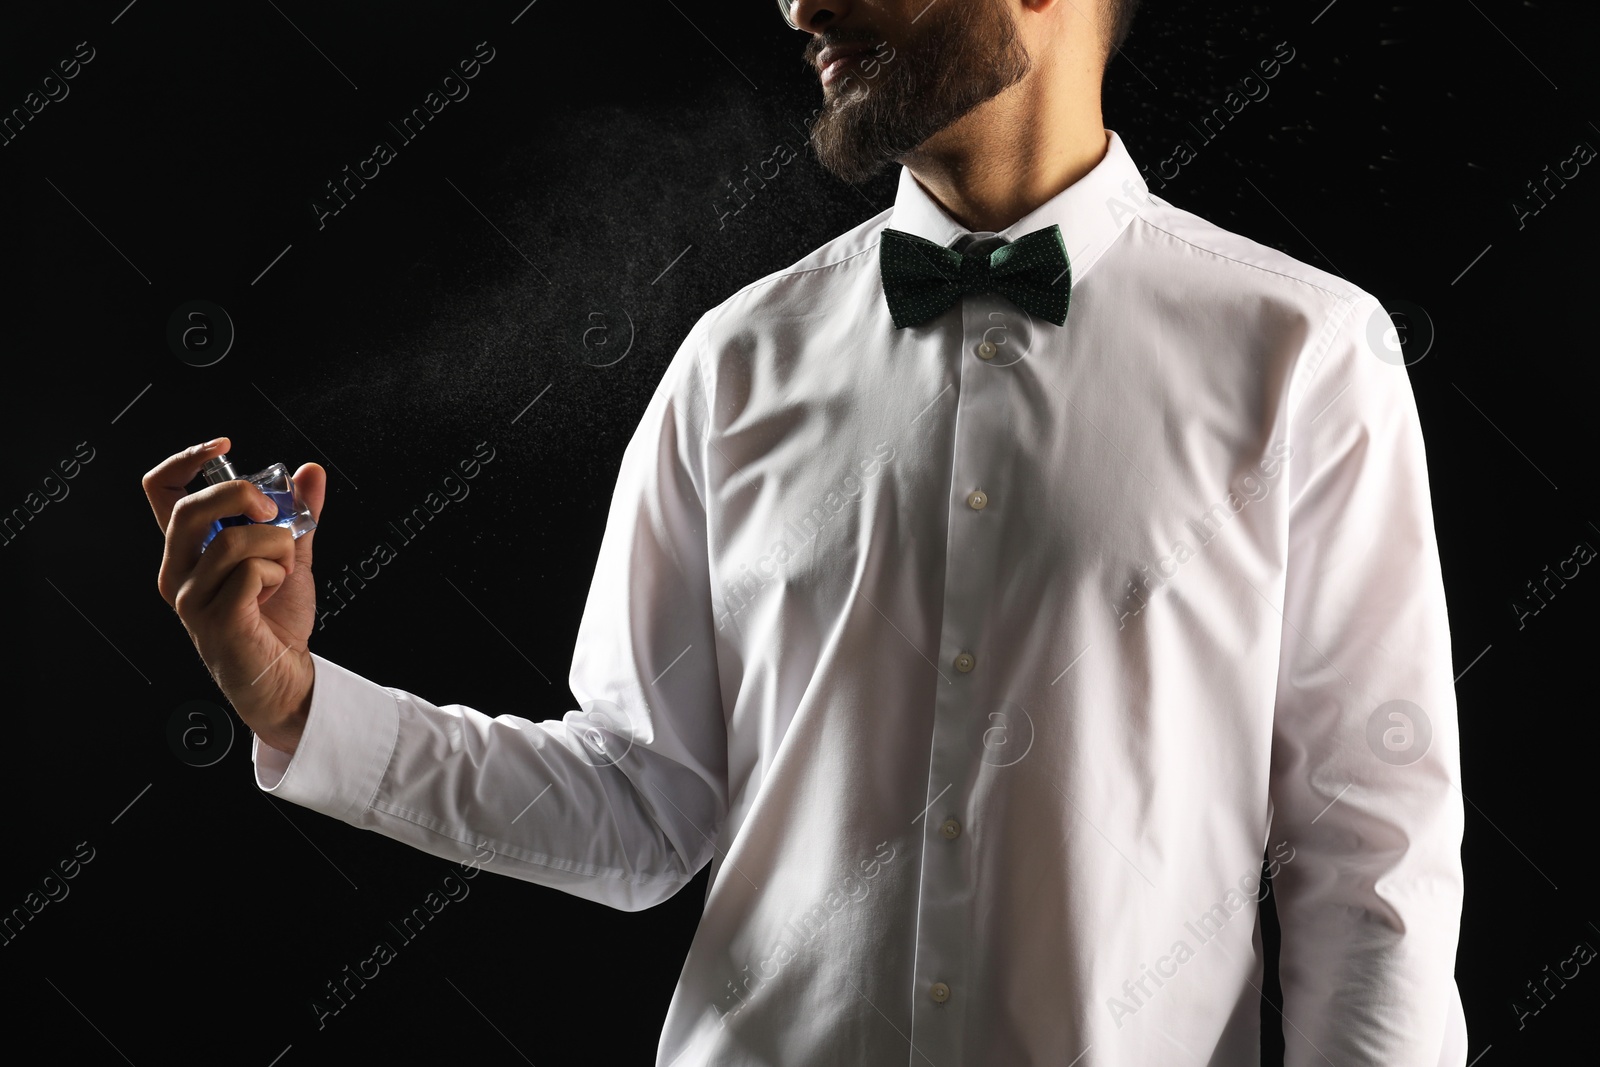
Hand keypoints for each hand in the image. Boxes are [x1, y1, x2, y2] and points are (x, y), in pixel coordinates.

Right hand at [143, 437, 325, 754]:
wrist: (286, 675)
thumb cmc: (274, 619)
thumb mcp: (288, 555)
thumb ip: (298, 515)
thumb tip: (310, 471)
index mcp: (187, 549)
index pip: (161, 490)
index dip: (187, 459)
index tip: (225, 445)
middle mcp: (176, 571)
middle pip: (190, 508)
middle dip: (241, 496)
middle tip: (273, 510)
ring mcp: (190, 597)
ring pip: (232, 542)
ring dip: (275, 547)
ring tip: (281, 571)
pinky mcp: (214, 618)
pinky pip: (249, 572)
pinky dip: (276, 574)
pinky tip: (273, 593)